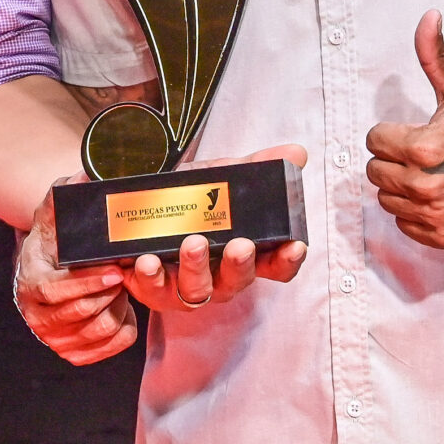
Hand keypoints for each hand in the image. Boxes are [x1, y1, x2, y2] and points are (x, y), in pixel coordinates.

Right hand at [14, 181, 139, 364]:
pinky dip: (125, 328)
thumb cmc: (56, 241)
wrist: (52, 270)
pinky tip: (123, 309)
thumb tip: (83, 174)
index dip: (88, 282)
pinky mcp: (75, 353)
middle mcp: (38, 317)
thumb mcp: (55, 215)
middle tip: (124, 273)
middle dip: (109, 292)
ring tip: (121, 288)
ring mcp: (56, 339)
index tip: (115, 271)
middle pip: (81, 312)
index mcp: (31, 283)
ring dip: (118, 307)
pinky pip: (113, 347)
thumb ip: (64, 194)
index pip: (57, 289)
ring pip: (99, 329)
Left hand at [117, 146, 310, 314]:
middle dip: (239, 264)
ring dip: (196, 268)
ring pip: (198, 289)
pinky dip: (151, 277)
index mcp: (247, 253)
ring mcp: (190, 286)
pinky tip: (148, 260)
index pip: (276, 265)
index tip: (294, 246)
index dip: (287, 260)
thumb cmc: (199, 201)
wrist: (154, 209)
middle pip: (238, 280)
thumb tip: (295, 153)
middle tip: (239, 246)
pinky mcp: (157, 290)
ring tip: (192, 243)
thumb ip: (259, 166)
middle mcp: (222, 277)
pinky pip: (155, 291)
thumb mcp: (227, 178)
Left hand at [365, 10, 443, 248]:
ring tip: (431, 175)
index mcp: (424, 148)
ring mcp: (431, 216)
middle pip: (375, 171)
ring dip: (401, 187)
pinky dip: (414, 212)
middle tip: (422, 154)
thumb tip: (429, 15)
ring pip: (386, 198)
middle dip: (393, 159)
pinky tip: (438, 197)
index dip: (392, 133)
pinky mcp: (439, 238)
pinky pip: (403, 224)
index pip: (374, 140)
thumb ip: (436, 56)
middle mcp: (423, 187)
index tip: (416, 132)